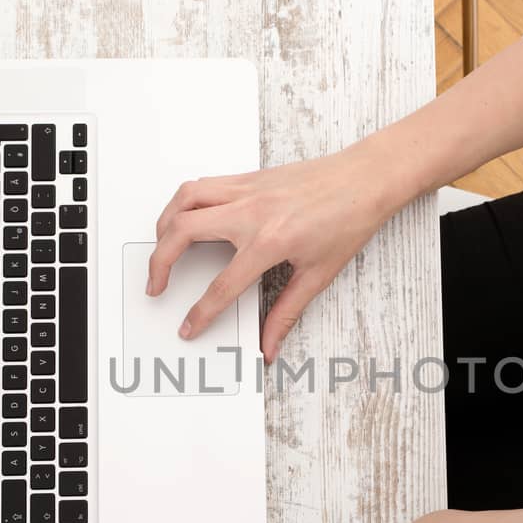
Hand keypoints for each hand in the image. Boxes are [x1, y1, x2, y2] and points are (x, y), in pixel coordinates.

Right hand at [146, 143, 413, 362]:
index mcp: (269, 242)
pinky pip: (202, 186)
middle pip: (182, 233)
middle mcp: (250, 212)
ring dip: (163, 225)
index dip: (200, 313)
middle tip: (156, 285)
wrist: (366, 179)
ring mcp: (246, 190)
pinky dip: (183, 203)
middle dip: (160, 263)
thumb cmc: (349, 220)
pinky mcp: (248, 177)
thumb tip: (270, 344)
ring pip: (184, 200)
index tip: (188, 326)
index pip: (221, 286)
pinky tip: (185, 219)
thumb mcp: (318, 274)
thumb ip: (286, 313)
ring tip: (160, 249)